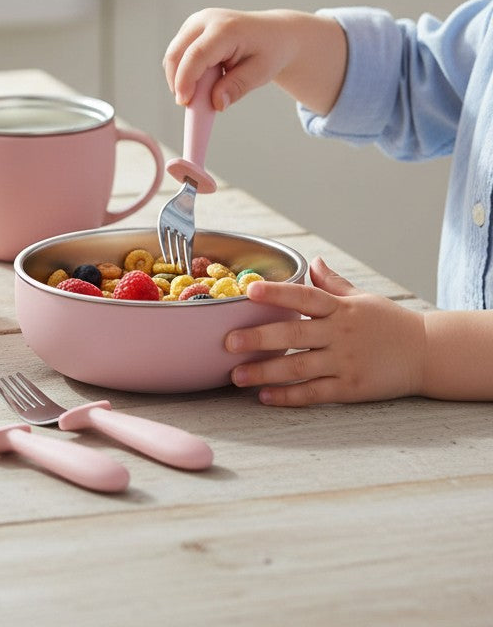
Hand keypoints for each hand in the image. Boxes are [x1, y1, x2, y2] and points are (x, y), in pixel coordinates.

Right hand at [163, 8, 346, 115]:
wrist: (274, 32)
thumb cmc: (269, 51)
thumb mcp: (261, 72)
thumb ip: (237, 87)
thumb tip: (216, 103)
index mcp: (226, 28)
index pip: (196, 55)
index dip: (185, 80)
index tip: (184, 102)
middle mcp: (206, 20)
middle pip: (176, 53)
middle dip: (177, 82)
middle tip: (188, 105)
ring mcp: (195, 22)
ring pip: (173, 55)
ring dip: (179, 78)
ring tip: (202, 91)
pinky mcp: (189, 28)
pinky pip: (177, 54)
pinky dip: (182, 71)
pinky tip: (202, 80)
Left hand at [224, 256, 425, 405]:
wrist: (428, 353)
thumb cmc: (389, 323)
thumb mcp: (361, 298)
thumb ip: (332, 283)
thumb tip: (311, 261)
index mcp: (340, 308)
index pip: (304, 297)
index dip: (277, 293)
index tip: (250, 291)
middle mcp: (340, 334)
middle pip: (294, 335)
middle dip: (258, 339)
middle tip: (228, 342)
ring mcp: (345, 363)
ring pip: (298, 368)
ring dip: (265, 373)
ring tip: (236, 376)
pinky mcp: (351, 388)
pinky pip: (314, 393)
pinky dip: (289, 396)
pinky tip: (265, 397)